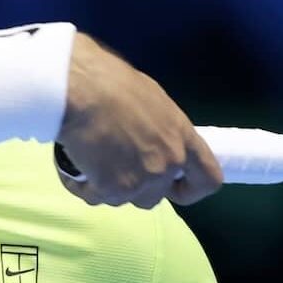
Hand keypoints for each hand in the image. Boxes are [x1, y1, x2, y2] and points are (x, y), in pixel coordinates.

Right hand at [54, 33, 221, 208]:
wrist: (84, 89)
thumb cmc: (113, 82)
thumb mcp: (152, 101)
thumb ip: (160, 130)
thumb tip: (148, 140)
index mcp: (183, 137)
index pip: (208, 179)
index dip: (191, 189)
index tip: (174, 188)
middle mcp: (169, 163)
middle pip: (156, 196)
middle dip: (135, 187)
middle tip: (113, 165)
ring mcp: (143, 180)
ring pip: (124, 200)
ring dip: (108, 187)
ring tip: (90, 160)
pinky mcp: (114, 189)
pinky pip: (95, 197)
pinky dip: (83, 186)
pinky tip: (74, 164)